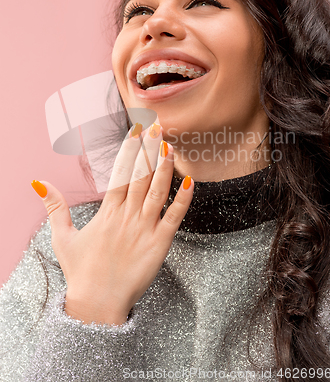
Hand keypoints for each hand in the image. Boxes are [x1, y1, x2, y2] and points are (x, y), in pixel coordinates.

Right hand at [31, 123, 193, 325]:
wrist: (97, 303)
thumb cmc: (80, 272)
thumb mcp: (62, 237)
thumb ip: (55, 207)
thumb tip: (39, 183)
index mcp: (107, 212)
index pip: (121, 173)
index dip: (130, 150)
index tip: (136, 131)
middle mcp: (127, 216)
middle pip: (141, 175)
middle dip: (149, 149)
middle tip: (157, 126)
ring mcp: (145, 229)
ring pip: (158, 191)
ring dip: (165, 167)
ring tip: (170, 146)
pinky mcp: (160, 244)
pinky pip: (175, 217)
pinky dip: (183, 199)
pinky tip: (190, 182)